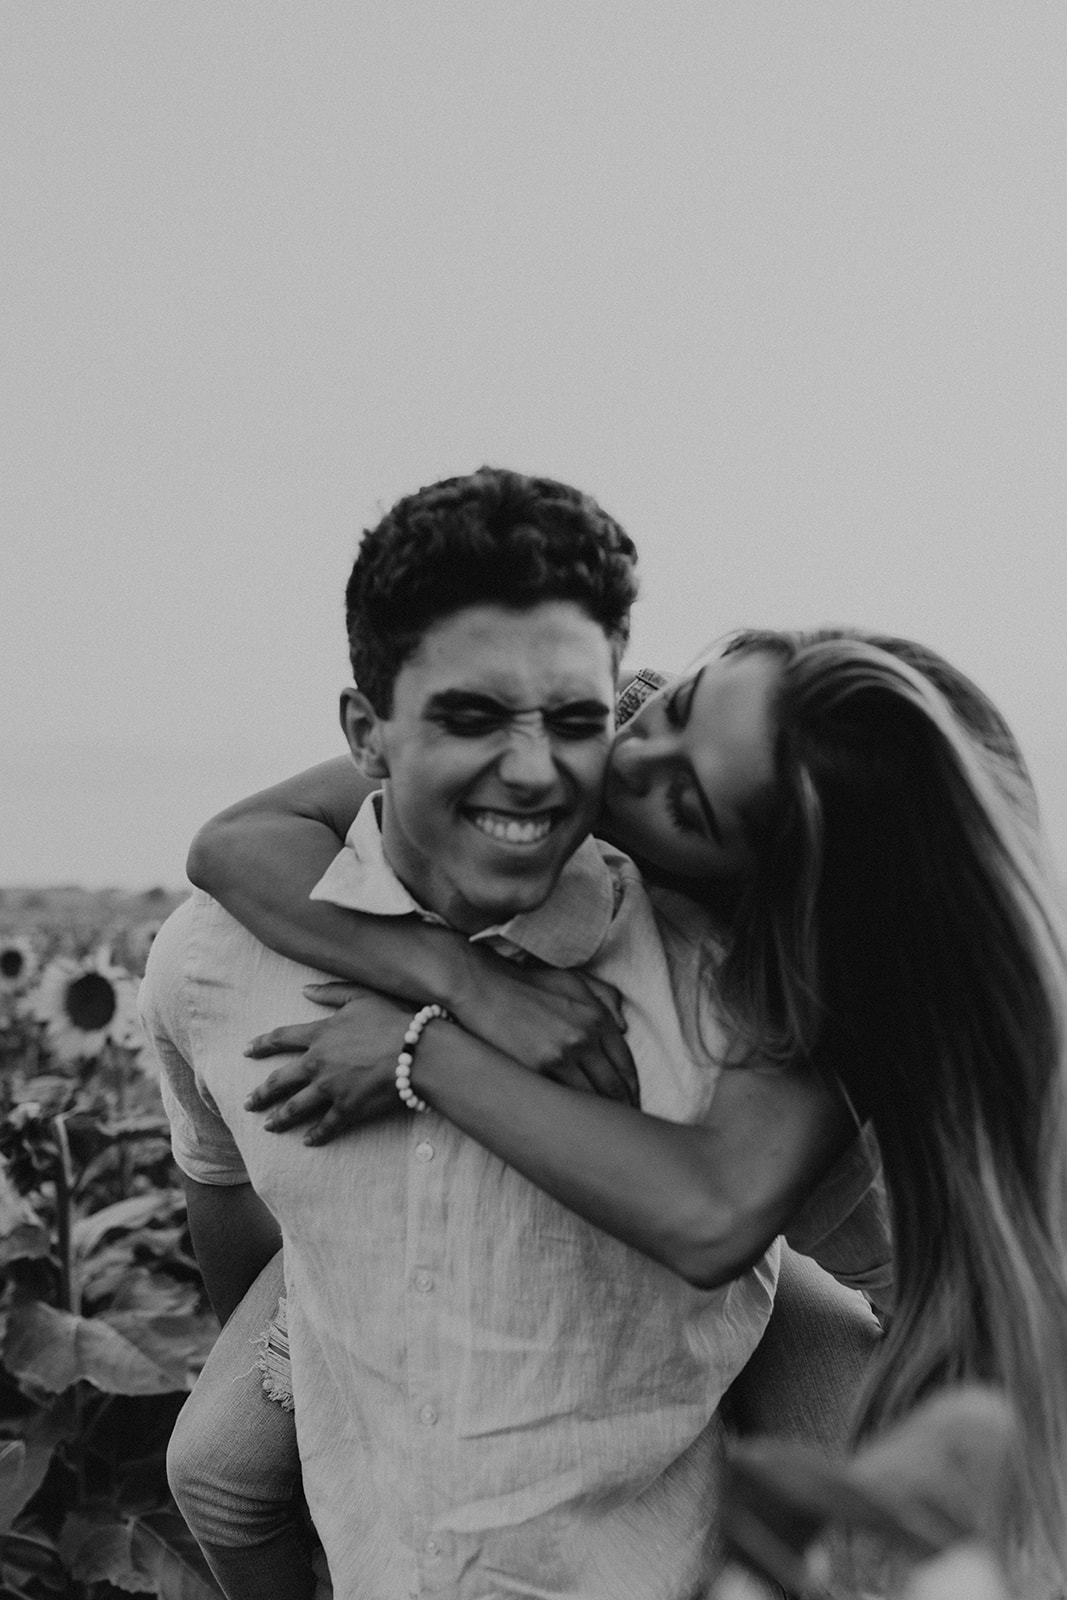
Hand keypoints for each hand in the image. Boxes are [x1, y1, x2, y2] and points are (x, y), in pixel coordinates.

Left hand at [244, 988, 411, 1144]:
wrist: (413, 1052)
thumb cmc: (390, 1021)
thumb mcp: (360, 996)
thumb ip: (330, 992)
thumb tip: (304, 989)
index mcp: (319, 1035)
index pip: (281, 1038)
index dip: (261, 1044)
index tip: (246, 1051)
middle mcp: (317, 1064)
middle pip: (280, 1080)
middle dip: (261, 1093)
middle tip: (248, 1103)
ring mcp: (329, 1089)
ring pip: (295, 1107)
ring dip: (279, 1118)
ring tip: (268, 1126)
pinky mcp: (346, 1109)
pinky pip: (326, 1126)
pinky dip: (315, 1135)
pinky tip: (307, 1142)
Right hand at [306, 961, 640, 1106]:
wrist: (480, 987)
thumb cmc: (523, 985)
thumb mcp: (569, 981)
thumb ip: (603, 998)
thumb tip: (624, 1027)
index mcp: (595, 1017)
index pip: (626, 1064)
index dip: (632, 1090)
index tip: (633, 1105)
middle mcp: (585, 1036)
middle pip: (615, 1086)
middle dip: (624, 1110)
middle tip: (625, 1129)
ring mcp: (563, 1054)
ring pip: (593, 1098)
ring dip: (601, 1119)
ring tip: (603, 1138)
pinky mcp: (538, 1069)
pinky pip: (565, 1100)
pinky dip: (574, 1115)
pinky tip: (574, 1127)